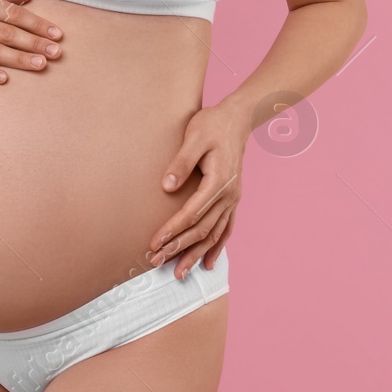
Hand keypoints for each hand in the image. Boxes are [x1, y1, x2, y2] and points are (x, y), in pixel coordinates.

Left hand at [148, 102, 250, 278]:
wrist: (237, 118)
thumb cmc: (212, 124)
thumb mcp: (194, 136)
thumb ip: (181, 162)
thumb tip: (166, 187)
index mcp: (218, 181)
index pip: (191, 213)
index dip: (172, 230)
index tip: (154, 243)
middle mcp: (229, 194)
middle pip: (202, 229)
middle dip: (179, 248)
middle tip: (157, 263)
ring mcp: (233, 198)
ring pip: (215, 234)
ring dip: (196, 254)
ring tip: (180, 273)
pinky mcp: (233, 198)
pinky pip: (226, 228)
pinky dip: (218, 247)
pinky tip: (209, 263)